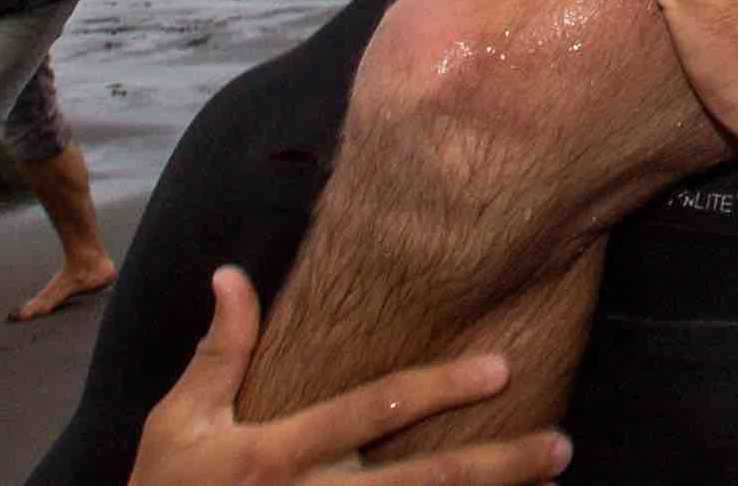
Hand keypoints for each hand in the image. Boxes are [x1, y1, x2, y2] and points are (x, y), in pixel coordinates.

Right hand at [131, 265, 565, 483]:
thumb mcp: (178, 423)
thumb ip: (220, 352)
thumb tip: (230, 272)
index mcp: (278, 454)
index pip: (372, 412)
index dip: (439, 388)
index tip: (502, 366)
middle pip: (420, 484)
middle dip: (494, 464)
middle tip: (560, 443)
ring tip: (550, 480)